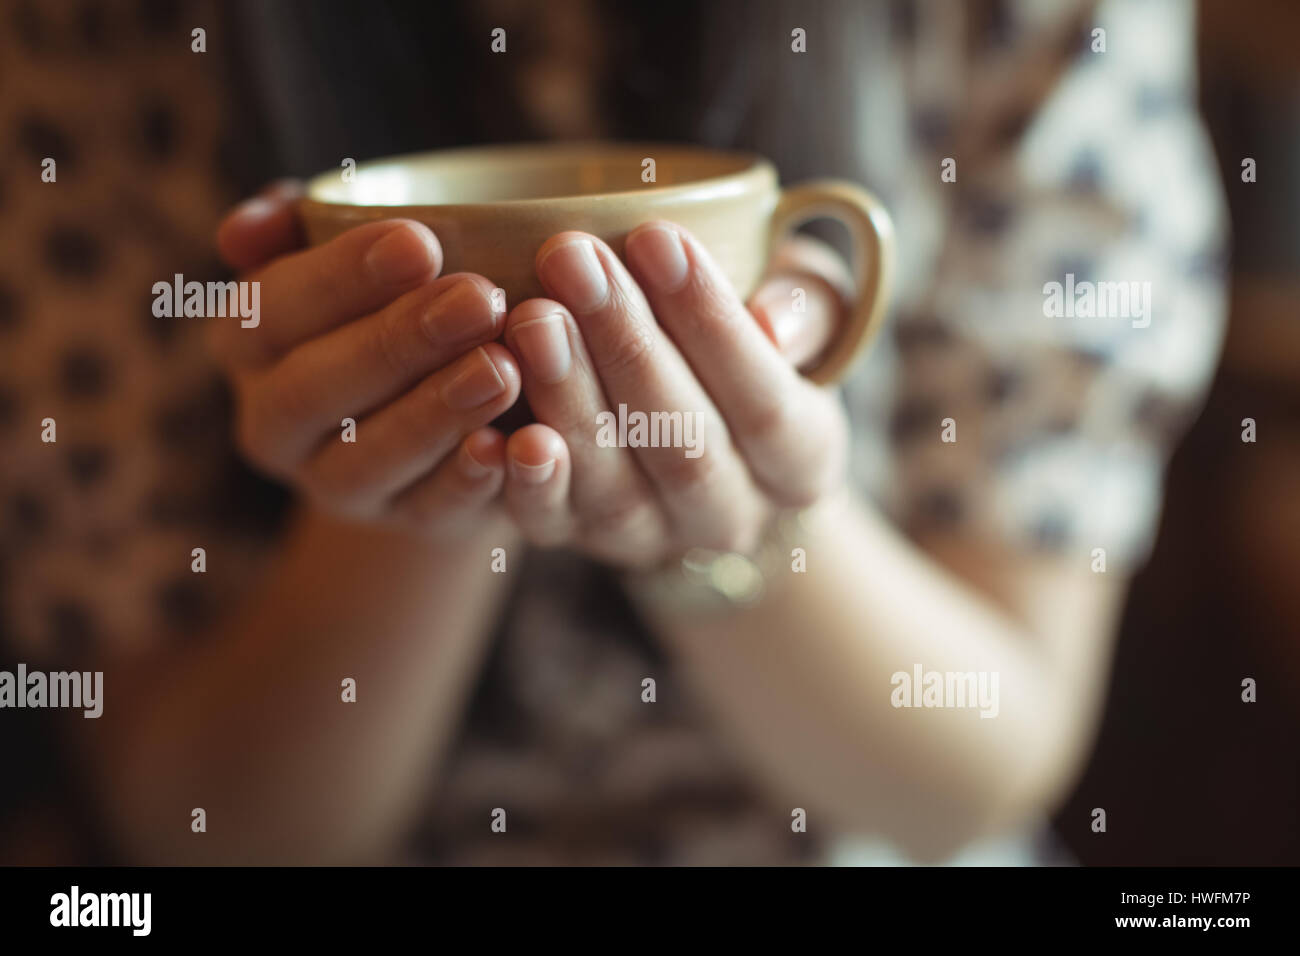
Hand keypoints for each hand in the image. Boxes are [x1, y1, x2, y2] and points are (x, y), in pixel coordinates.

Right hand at [210, 184, 519, 540]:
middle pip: (315, 390)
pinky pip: (428, 510)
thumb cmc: (393, 294)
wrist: (438, 402)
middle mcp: (274, 423)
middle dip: (398, 342)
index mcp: (247, 342)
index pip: (269, 310)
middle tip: (479, 299)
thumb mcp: (350, 248)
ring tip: (503, 367)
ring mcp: (334, 484)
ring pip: (368, 457)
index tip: (420, 240)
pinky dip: (466, 481)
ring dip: (435, 412)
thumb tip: (245, 232)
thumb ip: (299, 222)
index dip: (340, 277)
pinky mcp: (404, 522)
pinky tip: (507, 446)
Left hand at [498, 221, 851, 567]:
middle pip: (681, 443)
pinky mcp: (580, 540)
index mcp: (804, 461)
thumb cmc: (755, 347)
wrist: (707, 441)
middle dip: (623, 344)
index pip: (765, 401)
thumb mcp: (806, 314)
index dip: (711, 322)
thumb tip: (772, 321)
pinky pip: (551, 525)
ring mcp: (654, 536)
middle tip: (571, 256)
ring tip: (529, 318)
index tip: (656, 236)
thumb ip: (808, 307)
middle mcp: (732, 515)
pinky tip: (493, 432)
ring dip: (567, 400)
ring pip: (612, 486)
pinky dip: (524, 482)